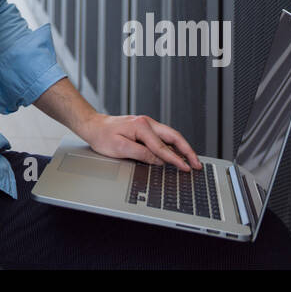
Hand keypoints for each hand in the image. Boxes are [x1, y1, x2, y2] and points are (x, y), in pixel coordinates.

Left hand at [80, 113, 201, 171]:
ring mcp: (147, 124)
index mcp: (141, 126)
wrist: (94, 126)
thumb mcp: (120, 148)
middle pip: (174, 137)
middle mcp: (147, 123)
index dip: (175, 160)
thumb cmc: (103, 136)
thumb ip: (141, 154)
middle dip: (188, 150)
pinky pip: (163, 137)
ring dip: (182, 148)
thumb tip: (159, 161)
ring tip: (192, 160)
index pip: (163, 147)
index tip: (186, 168)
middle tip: (197, 163)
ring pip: (171, 136)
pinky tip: (177, 153)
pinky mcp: (145, 128)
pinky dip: (173, 146)